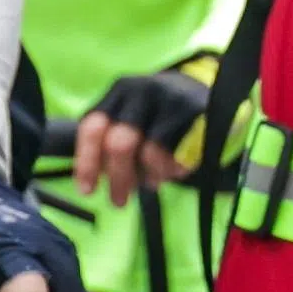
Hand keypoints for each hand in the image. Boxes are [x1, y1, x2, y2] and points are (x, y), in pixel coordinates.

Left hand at [71, 66, 214, 202]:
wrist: (205, 89)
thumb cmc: (158, 111)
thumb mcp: (130, 114)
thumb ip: (109, 137)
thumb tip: (92, 175)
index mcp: (120, 91)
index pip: (93, 127)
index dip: (87, 161)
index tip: (87, 191)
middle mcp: (143, 91)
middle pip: (120, 144)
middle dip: (118, 178)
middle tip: (118, 202)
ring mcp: (171, 99)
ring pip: (150, 153)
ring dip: (149, 177)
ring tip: (153, 182)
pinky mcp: (197, 113)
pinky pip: (179, 155)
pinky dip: (172, 171)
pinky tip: (173, 171)